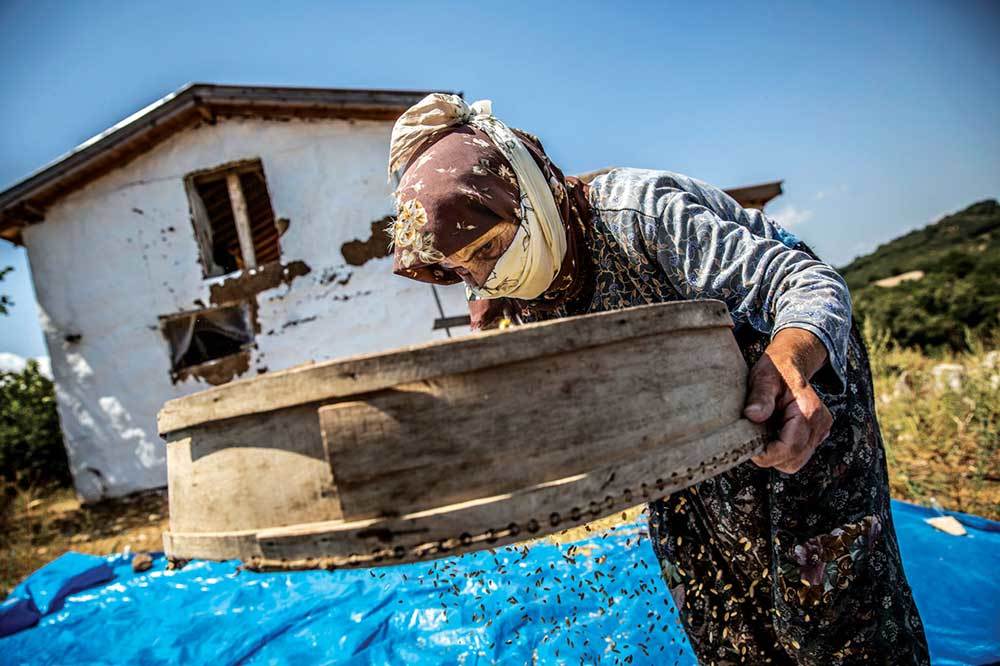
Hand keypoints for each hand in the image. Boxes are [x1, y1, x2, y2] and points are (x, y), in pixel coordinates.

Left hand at [744, 328, 832, 474]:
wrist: (790, 362)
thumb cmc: (776, 368)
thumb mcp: (763, 377)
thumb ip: (760, 397)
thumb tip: (753, 416)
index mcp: (809, 410)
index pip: (790, 448)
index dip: (767, 455)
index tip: (750, 449)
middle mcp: (819, 423)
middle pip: (794, 460)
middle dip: (771, 456)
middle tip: (753, 439)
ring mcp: (820, 430)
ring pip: (796, 461)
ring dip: (776, 454)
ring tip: (763, 433)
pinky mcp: (815, 434)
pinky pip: (798, 454)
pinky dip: (782, 450)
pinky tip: (772, 433)